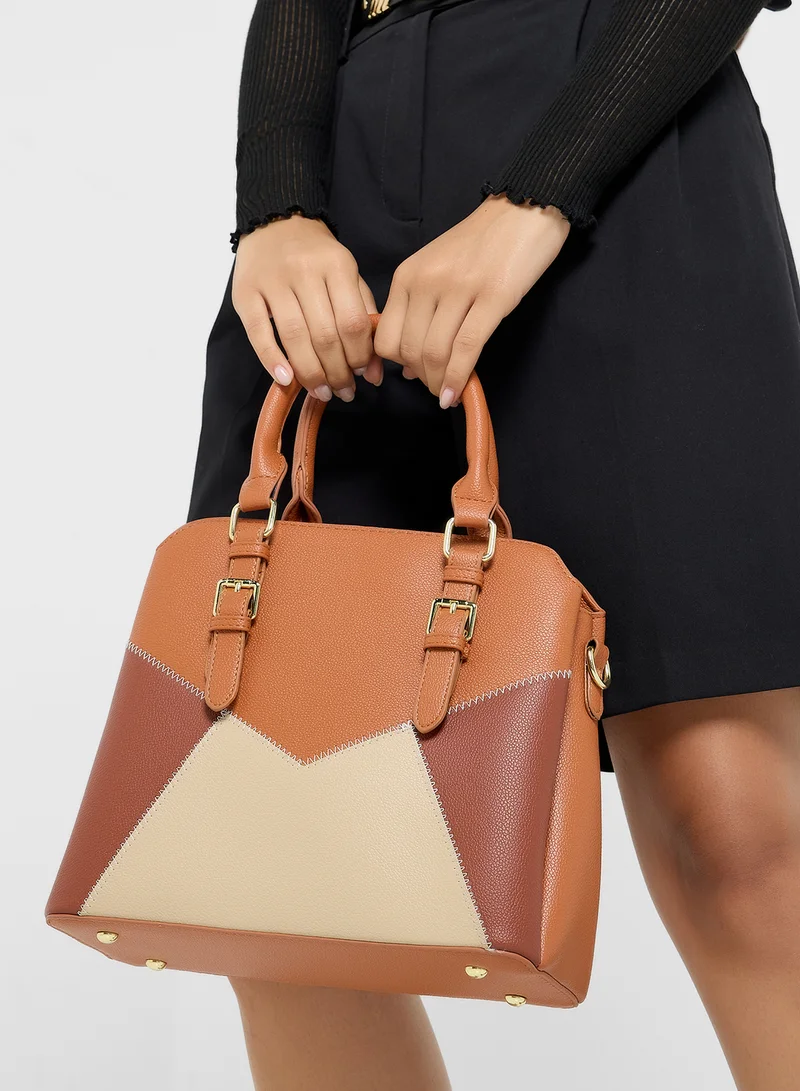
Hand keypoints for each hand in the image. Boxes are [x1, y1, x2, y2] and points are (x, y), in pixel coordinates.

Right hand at [232, 213, 382, 400]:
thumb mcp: (348, 276)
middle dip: (337, 372)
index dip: (360, 356)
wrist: (276, 220)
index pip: (352, 322)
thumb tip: (374, 372)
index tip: (362, 376)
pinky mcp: (245, 293)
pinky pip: (258, 332)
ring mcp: (272, 281)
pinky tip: (286, 379)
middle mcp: (304, 271)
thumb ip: (364, 319)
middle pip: (324, 335)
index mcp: (337, 265)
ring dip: (310, 373)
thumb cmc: (317, 257)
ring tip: (321, 392)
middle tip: (343, 391)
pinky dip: (272, 359)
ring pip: (294, 336)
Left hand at [374, 196, 569, 406]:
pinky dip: (459, 378)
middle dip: (421, 378)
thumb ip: (417, 311)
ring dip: (439, 382)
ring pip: (436, 353)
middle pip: (409, 350)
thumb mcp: (435, 269)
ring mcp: (459, 290)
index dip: (396, 367)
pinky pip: (467, 348)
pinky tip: (457, 393)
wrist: (524, 207)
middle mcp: (427, 282)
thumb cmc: (480, 243)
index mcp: (407, 275)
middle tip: (435, 388)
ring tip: (447, 393)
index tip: (412, 376)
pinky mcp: (493, 298)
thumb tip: (407, 366)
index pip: (386, 337)